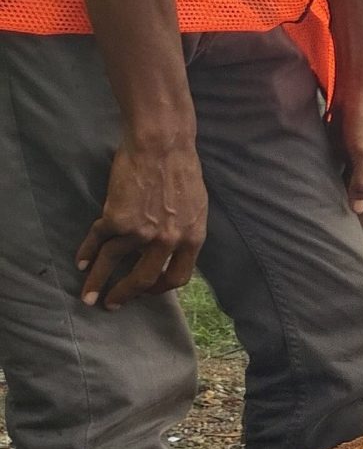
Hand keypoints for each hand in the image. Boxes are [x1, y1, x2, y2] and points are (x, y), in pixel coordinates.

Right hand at [78, 135, 207, 307]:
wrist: (161, 144)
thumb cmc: (181, 169)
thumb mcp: (195, 206)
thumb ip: (184, 230)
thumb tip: (171, 249)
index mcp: (192, 238)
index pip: (178, 277)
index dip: (160, 288)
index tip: (147, 292)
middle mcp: (168, 240)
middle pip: (145, 280)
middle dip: (126, 295)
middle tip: (112, 304)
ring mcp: (141, 231)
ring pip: (114, 264)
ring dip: (97, 282)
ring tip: (87, 295)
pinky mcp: (116, 219)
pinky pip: (98, 242)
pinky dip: (87, 254)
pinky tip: (81, 262)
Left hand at [332, 91, 362, 243]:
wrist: (356, 87)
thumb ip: (361, 181)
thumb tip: (357, 210)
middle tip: (349, 241)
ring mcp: (361, 157)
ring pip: (356, 188)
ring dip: (347, 204)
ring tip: (333, 222)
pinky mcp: (347, 147)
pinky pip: (342, 173)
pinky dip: (335, 186)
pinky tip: (320, 193)